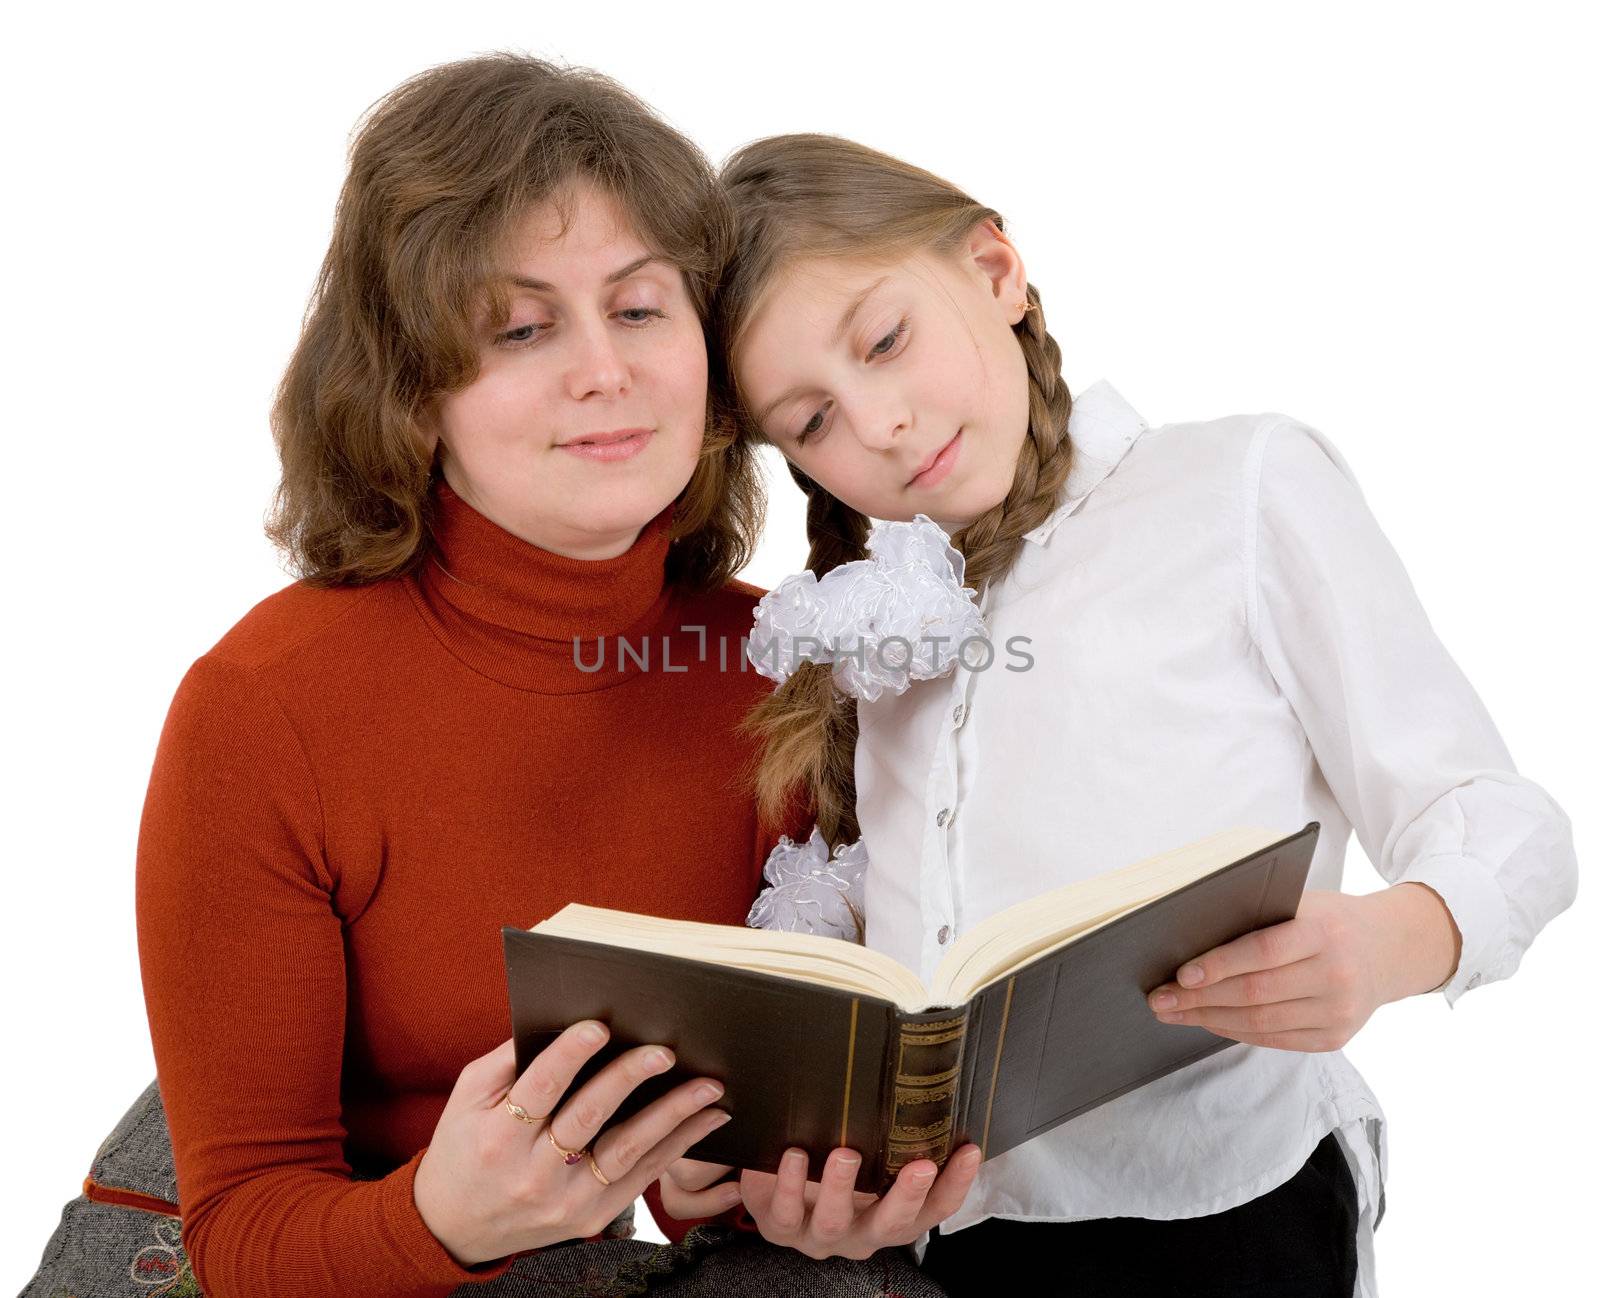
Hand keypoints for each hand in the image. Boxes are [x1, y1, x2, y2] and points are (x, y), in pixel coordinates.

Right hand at [413, 1023, 730, 1266]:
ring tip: (708, 1088)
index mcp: (497, 1137)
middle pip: (587, 1118)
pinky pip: (640, 1178)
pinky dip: (676, 1147)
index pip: (539, 1087)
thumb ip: (507, 1060)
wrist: (457, 1228)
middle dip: (628, 1079)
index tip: (600, 1025)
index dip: (569, 1054)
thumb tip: (560, 1019)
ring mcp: (565, 1201)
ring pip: (626, 1152)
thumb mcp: (466, 1099)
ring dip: (673, 1117)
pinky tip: (704, 1122)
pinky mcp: (591, 1218)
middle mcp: (532, 1174)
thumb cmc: (464, 1147)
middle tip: (665, 1051)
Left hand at [735, 1142, 983, 1259]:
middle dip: (908, 1196)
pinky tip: (794, 1156)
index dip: (955, 1184)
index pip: (934, 1207)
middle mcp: (862, 1231)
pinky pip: (784, 1215)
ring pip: (835, 1222)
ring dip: (841, 1189)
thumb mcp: (865, 1151)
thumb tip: (921, 1076)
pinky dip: (789, 1186)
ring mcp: (821, 1234)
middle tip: (921, 1165)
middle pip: (893, 1225)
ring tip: (844, 1155)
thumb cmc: (830, 1159)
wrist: (771, 1187)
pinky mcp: (780, 1228)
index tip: (970, 1150)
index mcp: (891, 1215)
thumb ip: (890, 1131)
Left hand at [1145, 884, 1462, 1051]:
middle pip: (1256, 994)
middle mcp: (1337, 974)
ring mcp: (1339, 1011)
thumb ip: (1258, 920)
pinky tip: (1209, 1021)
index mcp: (1325, 931)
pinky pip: (1275, 1040)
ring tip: (1175, 1013)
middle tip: (1160, 999)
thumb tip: (1189, 942)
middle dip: (1199, 999)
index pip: (1263, 951)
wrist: (1389, 949)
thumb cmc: (1329, 920)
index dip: (1219, 965)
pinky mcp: (1336, 1038)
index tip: (1180, 974)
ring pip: (1261, 1023)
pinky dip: (1236, 1032)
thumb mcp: (1302, 905)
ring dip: (1210, 1019)